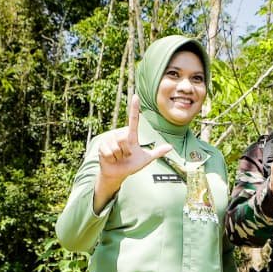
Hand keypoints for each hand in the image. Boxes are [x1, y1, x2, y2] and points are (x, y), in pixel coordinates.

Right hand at [93, 95, 173, 210]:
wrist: (117, 174)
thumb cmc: (131, 165)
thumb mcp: (145, 159)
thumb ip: (157, 152)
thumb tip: (170, 147)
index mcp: (130, 135)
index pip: (133, 120)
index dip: (134, 108)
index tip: (136, 96)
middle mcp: (119, 134)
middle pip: (125, 139)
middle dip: (126, 152)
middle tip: (125, 156)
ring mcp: (109, 139)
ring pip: (117, 146)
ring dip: (119, 156)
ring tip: (118, 157)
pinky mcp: (102, 145)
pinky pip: (109, 152)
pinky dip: (112, 158)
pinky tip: (111, 159)